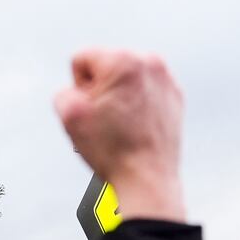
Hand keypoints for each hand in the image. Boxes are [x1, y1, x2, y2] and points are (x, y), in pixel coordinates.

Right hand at [54, 49, 184, 221]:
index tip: (93, 111)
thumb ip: (64, 90)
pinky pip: (145, 92)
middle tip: (108, 121)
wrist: (147, 179)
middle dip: (101, 90)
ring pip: (126, 79)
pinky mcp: (175, 96)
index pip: (82, 60)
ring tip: (123, 125)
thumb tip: (79, 90)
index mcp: (123, 60)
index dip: (79, 88)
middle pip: (106, 67)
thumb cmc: (112, 150)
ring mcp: (166, 79)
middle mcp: (149, 62)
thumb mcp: (69, 115)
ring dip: (119, 96)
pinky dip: (138, 105)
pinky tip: (136, 127)